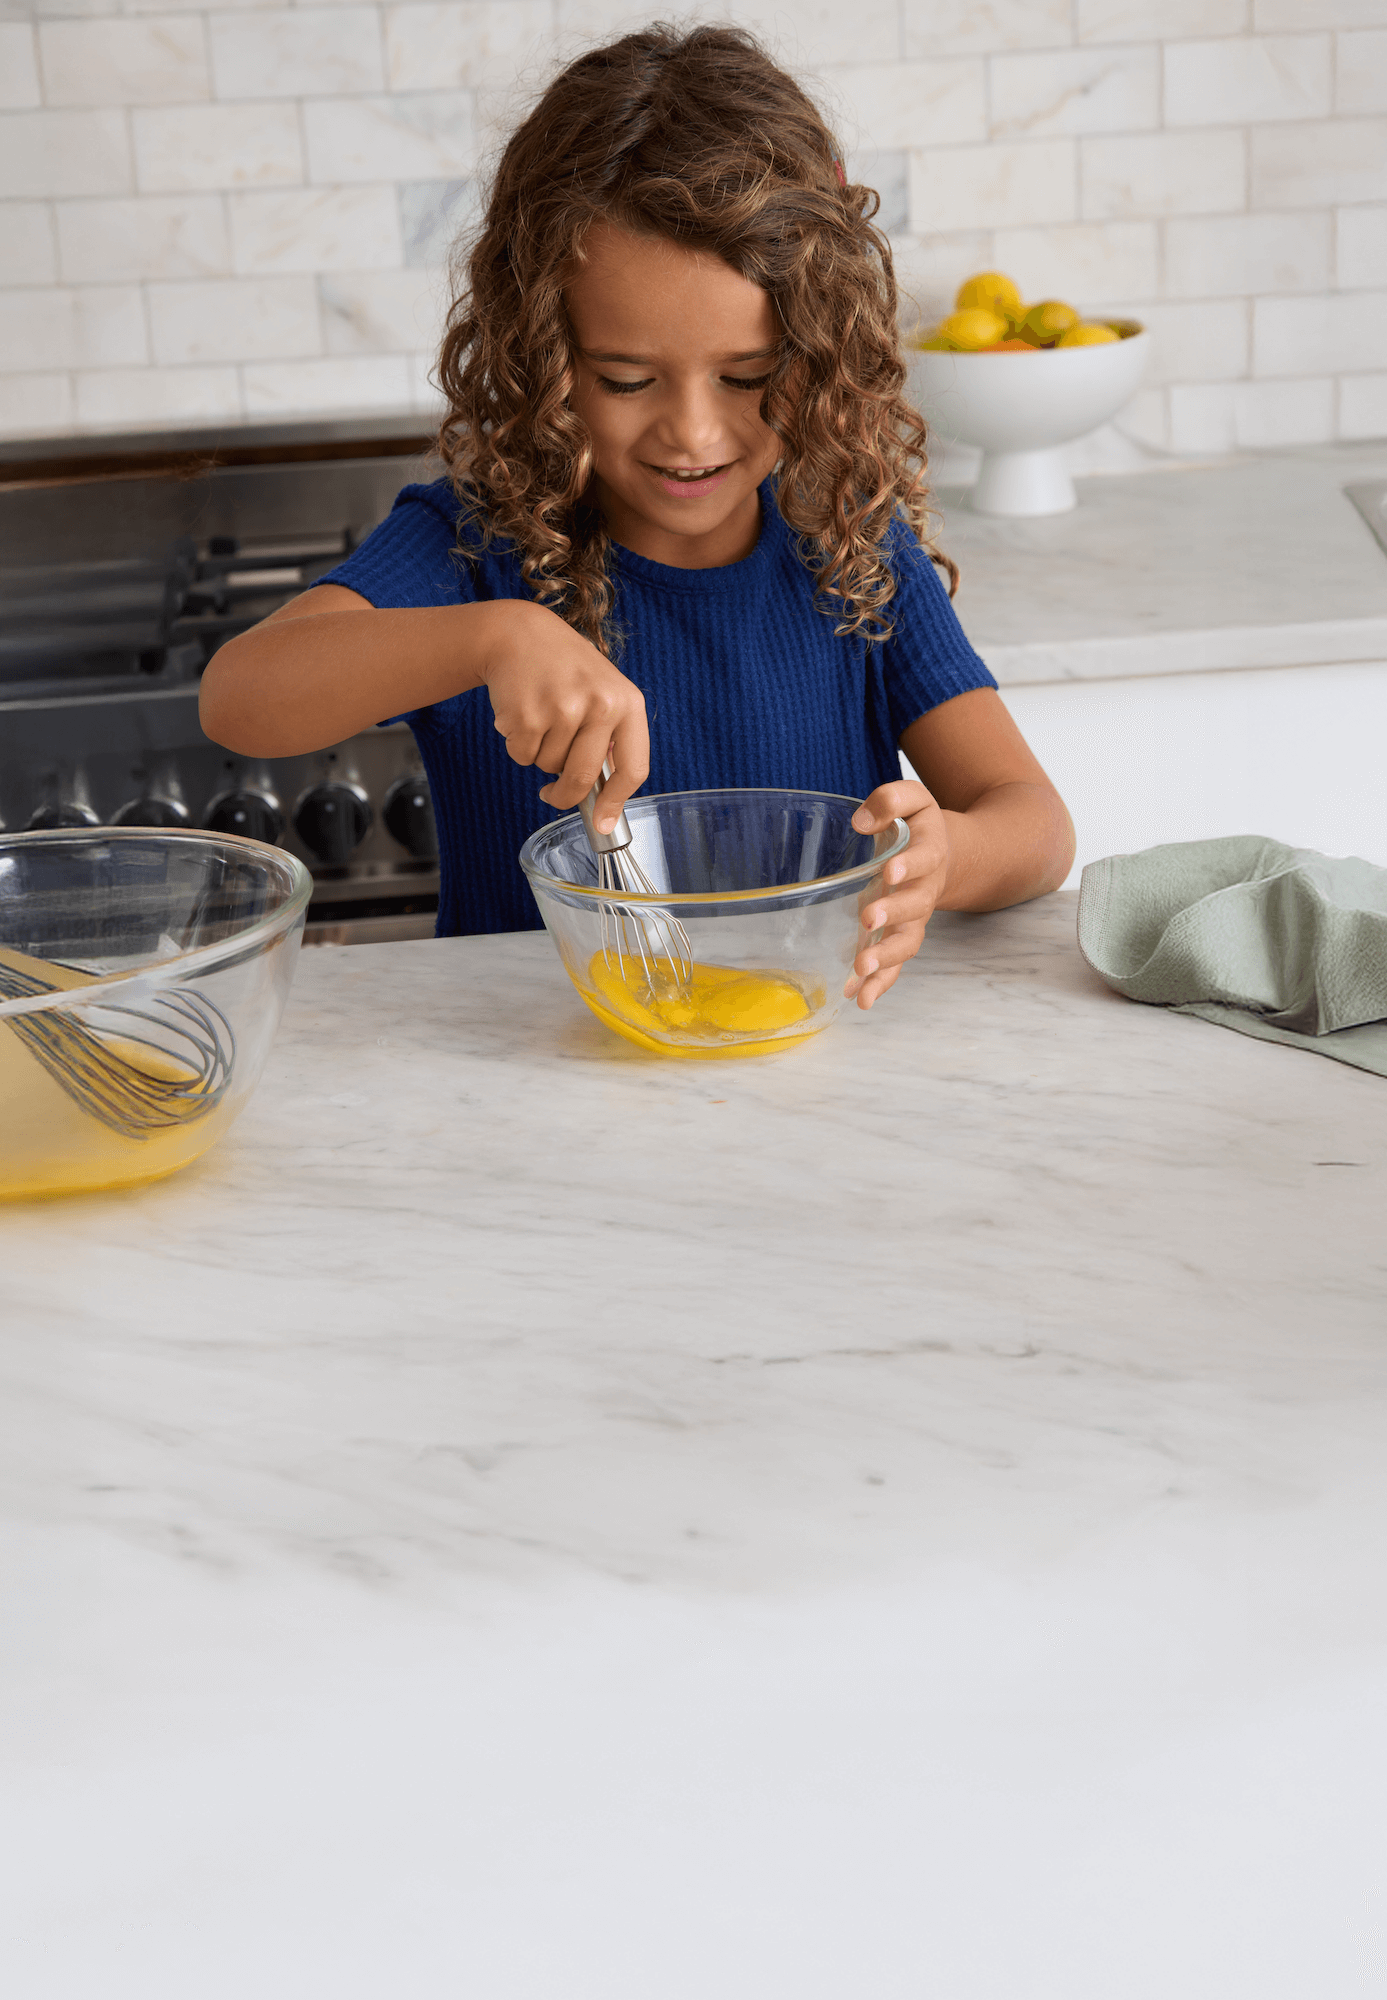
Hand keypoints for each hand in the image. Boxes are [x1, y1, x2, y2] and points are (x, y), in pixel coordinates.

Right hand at [480, 601, 648, 829]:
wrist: (519, 635)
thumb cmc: (565, 669)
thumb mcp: (603, 692)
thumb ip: (610, 738)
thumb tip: (606, 796)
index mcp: (627, 703)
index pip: (634, 768)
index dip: (616, 801)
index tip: (603, 823)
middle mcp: (600, 704)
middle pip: (584, 777)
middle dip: (566, 795)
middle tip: (554, 795)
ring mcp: (563, 708)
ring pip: (550, 767)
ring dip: (540, 755)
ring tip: (541, 718)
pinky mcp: (527, 714)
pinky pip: (522, 756)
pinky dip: (519, 745)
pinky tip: (523, 713)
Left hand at [844, 780, 950, 1009]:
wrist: (945, 855)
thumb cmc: (919, 825)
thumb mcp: (912, 799)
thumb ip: (891, 800)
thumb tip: (860, 822)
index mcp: (930, 852)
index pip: (923, 858)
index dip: (910, 865)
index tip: (890, 872)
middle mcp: (924, 890)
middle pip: (915, 906)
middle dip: (893, 913)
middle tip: (869, 919)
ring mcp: (914, 919)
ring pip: (907, 942)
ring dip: (886, 957)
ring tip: (861, 968)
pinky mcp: (901, 938)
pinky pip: (896, 965)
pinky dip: (881, 983)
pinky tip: (861, 998)